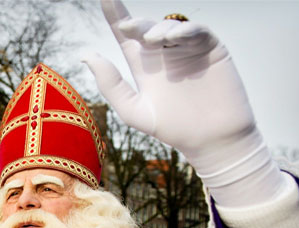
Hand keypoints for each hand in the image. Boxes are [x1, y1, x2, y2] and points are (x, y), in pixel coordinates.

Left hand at [83, 0, 284, 206]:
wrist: (212, 140)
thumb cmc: (173, 128)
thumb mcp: (134, 110)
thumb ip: (111, 84)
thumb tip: (86, 55)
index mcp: (144, 65)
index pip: (126, 36)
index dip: (116, 15)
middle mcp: (164, 53)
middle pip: (145, 28)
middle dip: (136, 24)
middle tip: (128, 28)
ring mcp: (187, 49)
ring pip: (170, 27)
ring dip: (158, 28)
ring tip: (151, 39)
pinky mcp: (210, 49)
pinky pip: (197, 32)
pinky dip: (185, 30)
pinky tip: (174, 37)